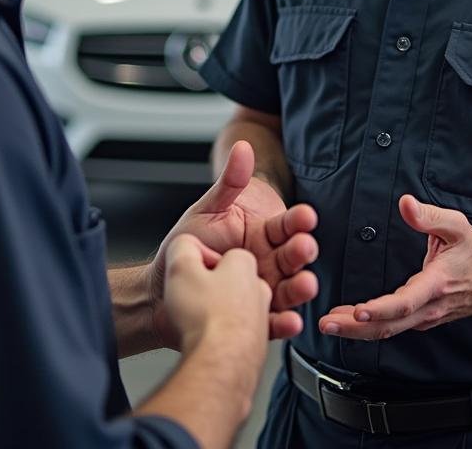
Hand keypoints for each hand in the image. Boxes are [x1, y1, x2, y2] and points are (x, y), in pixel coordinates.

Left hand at [149, 141, 318, 347]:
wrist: (164, 283)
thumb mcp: (210, 209)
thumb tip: (242, 148)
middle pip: (292, 257)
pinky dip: (283, 324)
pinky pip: (273, 321)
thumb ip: (230, 183)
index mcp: (264, 235)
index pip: (287, 226)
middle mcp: (269, 262)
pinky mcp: (256, 316)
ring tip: (307, 284)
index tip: (306, 216)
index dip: (298, 221)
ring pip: (289, 289)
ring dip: (300, 288)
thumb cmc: (191, 241)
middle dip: (301, 252)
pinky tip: (291, 322)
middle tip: (306, 247)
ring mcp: (265, 289)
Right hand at [162, 234, 270, 363]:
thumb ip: (184, 247)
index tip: (193, 275)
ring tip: (201, 322)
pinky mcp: (258, 348)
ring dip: (221, 314)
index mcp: (244, 266)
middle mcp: (260, 291)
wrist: (218, 364)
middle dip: (216, 288)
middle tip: (196, 299)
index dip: (205, 265)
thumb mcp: (179, 265)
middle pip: (235, 282)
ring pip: (239, 310)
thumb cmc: (203, 316)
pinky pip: (242, 336)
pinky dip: (227, 338)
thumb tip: (187, 246)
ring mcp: (262, 321)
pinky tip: (212, 340)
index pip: (227, 257)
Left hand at [318, 195, 471, 340]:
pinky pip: (393, 327)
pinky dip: (369, 327)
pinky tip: (350, 319)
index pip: (406, 302)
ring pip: (389, 330)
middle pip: (390, 325)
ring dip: (358, 330)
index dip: (381, 309)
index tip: (358, 311)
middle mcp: (430, 307)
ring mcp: (426, 317)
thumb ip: (429, 215)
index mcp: (437, 284)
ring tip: (329, 323)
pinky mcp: (422, 318)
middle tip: (326, 323)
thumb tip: (405, 203)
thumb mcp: (457, 226)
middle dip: (356, 327)